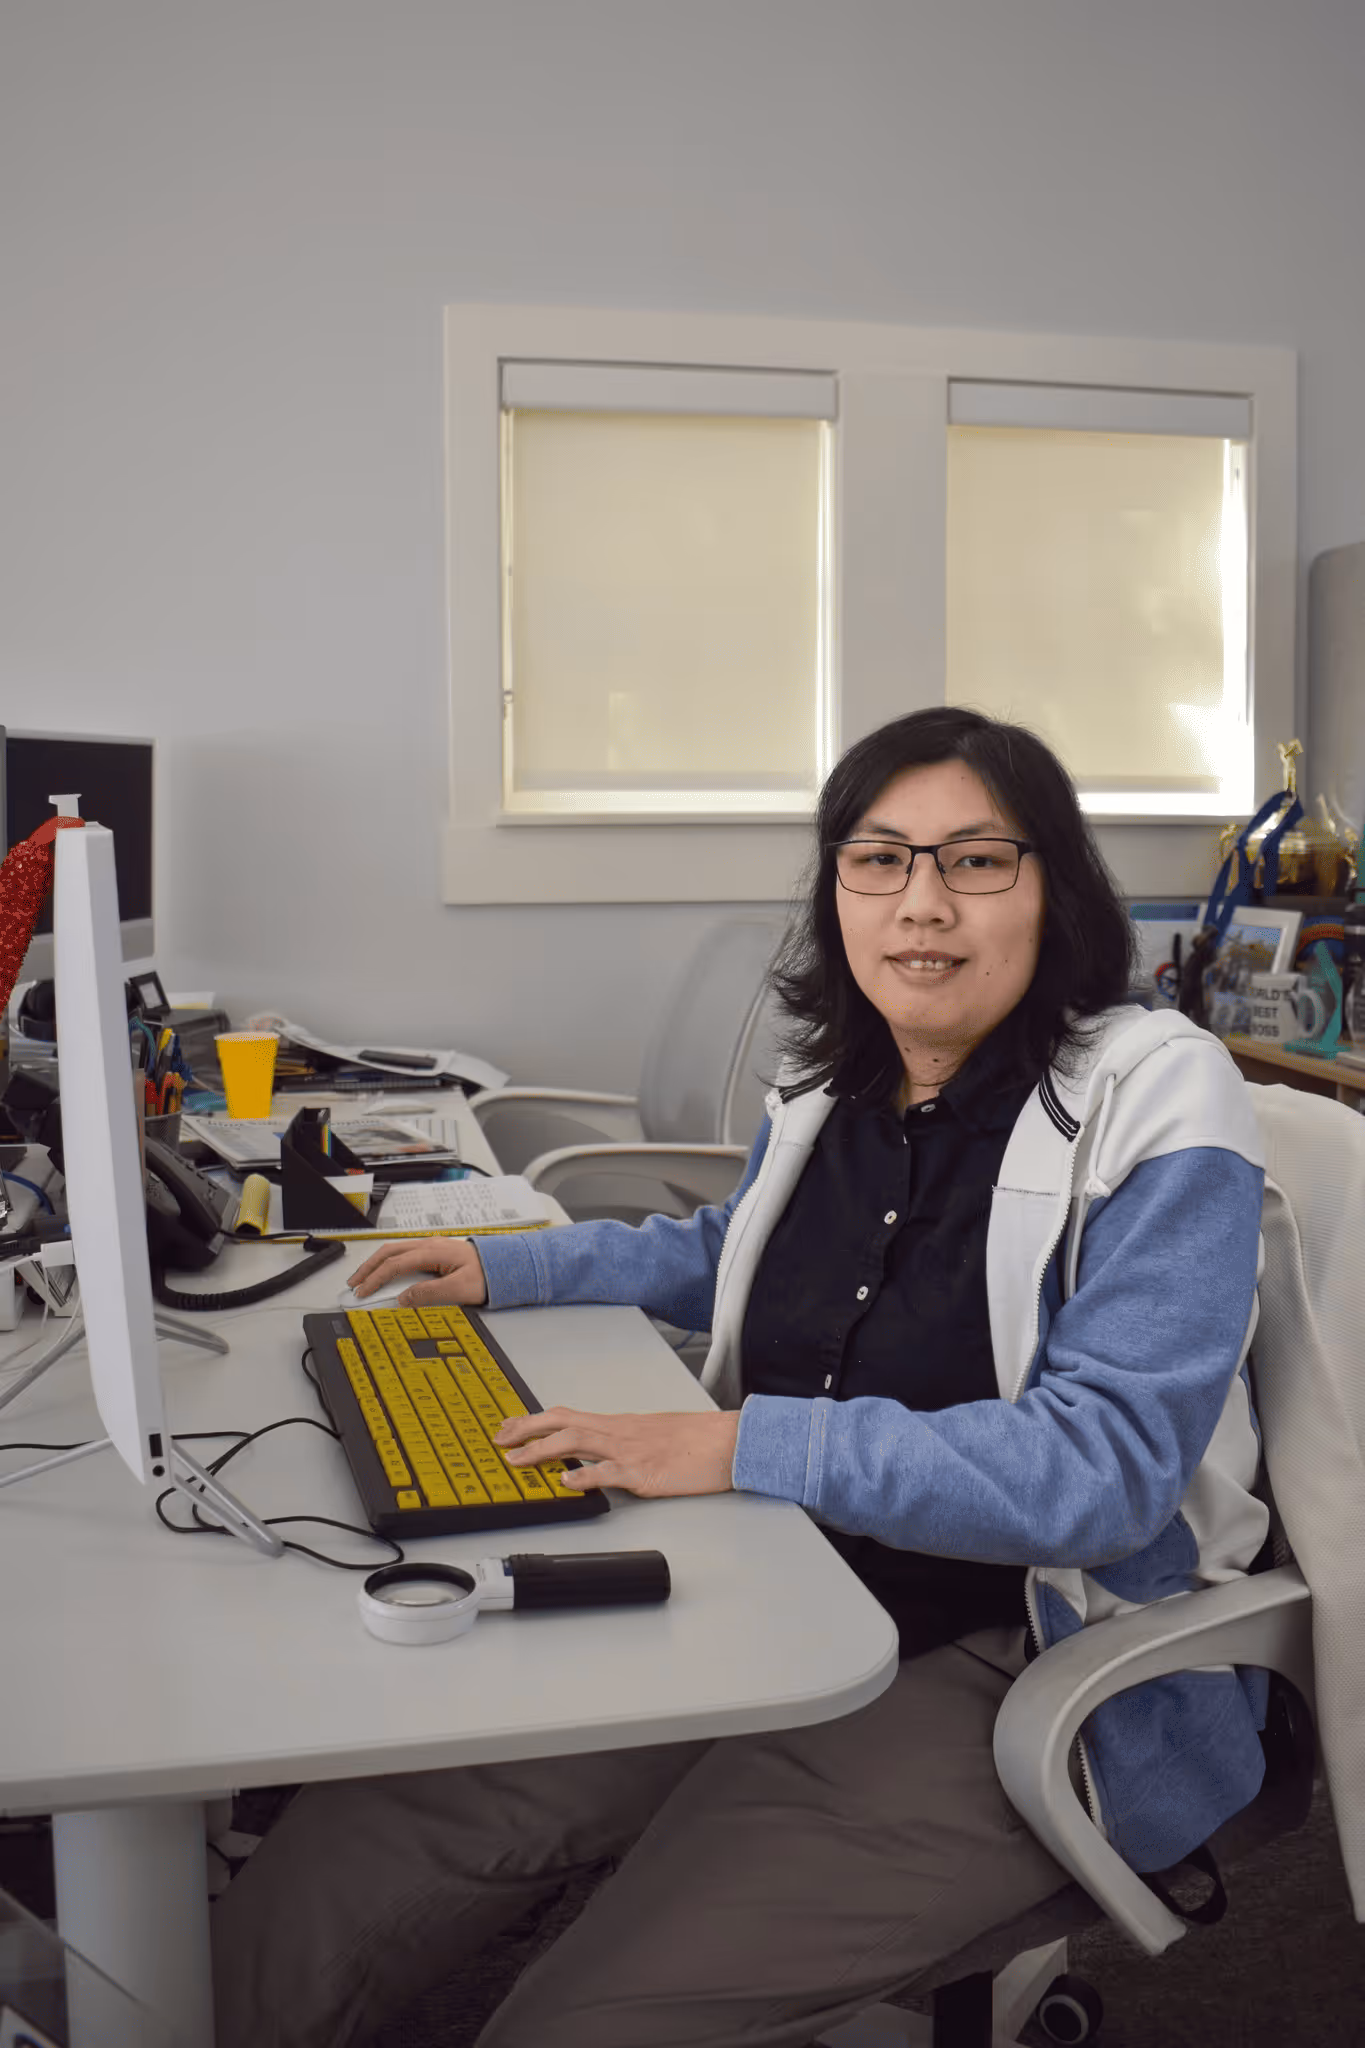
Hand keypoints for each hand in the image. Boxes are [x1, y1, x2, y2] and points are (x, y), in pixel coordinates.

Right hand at [347, 1238, 487, 1306]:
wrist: (506, 1265)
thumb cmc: (488, 1275)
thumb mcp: (459, 1289)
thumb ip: (430, 1293)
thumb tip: (403, 1298)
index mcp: (433, 1251)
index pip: (395, 1264)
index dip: (376, 1279)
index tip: (363, 1292)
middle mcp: (430, 1245)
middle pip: (389, 1253)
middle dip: (368, 1268)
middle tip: (354, 1283)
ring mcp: (432, 1247)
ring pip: (396, 1252)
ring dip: (377, 1264)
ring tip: (364, 1278)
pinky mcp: (436, 1253)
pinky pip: (406, 1255)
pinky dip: (390, 1264)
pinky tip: (386, 1273)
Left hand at [493, 1407, 740, 1498]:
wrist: (728, 1441)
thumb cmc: (697, 1439)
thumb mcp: (654, 1434)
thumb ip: (624, 1441)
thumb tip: (600, 1452)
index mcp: (620, 1424)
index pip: (568, 1416)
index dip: (535, 1421)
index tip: (510, 1426)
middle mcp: (619, 1432)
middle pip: (563, 1423)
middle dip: (526, 1430)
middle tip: (500, 1440)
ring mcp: (630, 1451)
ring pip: (577, 1443)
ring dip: (542, 1451)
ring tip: (517, 1461)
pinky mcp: (644, 1473)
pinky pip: (608, 1473)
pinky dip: (584, 1476)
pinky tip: (566, 1482)